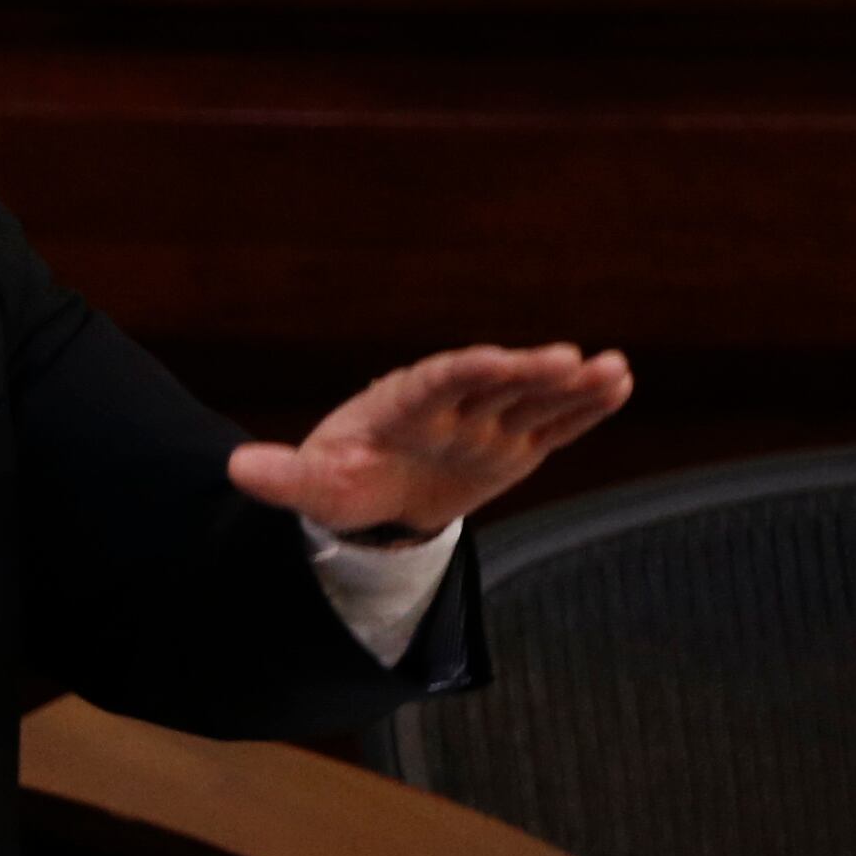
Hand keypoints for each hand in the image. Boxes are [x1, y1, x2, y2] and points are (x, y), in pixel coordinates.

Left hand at [224, 343, 631, 539]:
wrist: (375, 497)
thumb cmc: (343, 480)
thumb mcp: (311, 485)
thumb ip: (283, 477)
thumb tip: (235, 469)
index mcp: (403, 405)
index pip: (437, 382)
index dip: (467, 370)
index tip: (493, 358)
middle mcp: (452, 406)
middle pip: (494, 385)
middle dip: (529, 373)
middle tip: (569, 358)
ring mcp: (488, 422)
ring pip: (533, 400)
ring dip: (572, 387)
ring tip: (614, 369)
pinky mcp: (514, 444)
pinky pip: (553, 426)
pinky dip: (584, 409)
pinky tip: (619, 383)